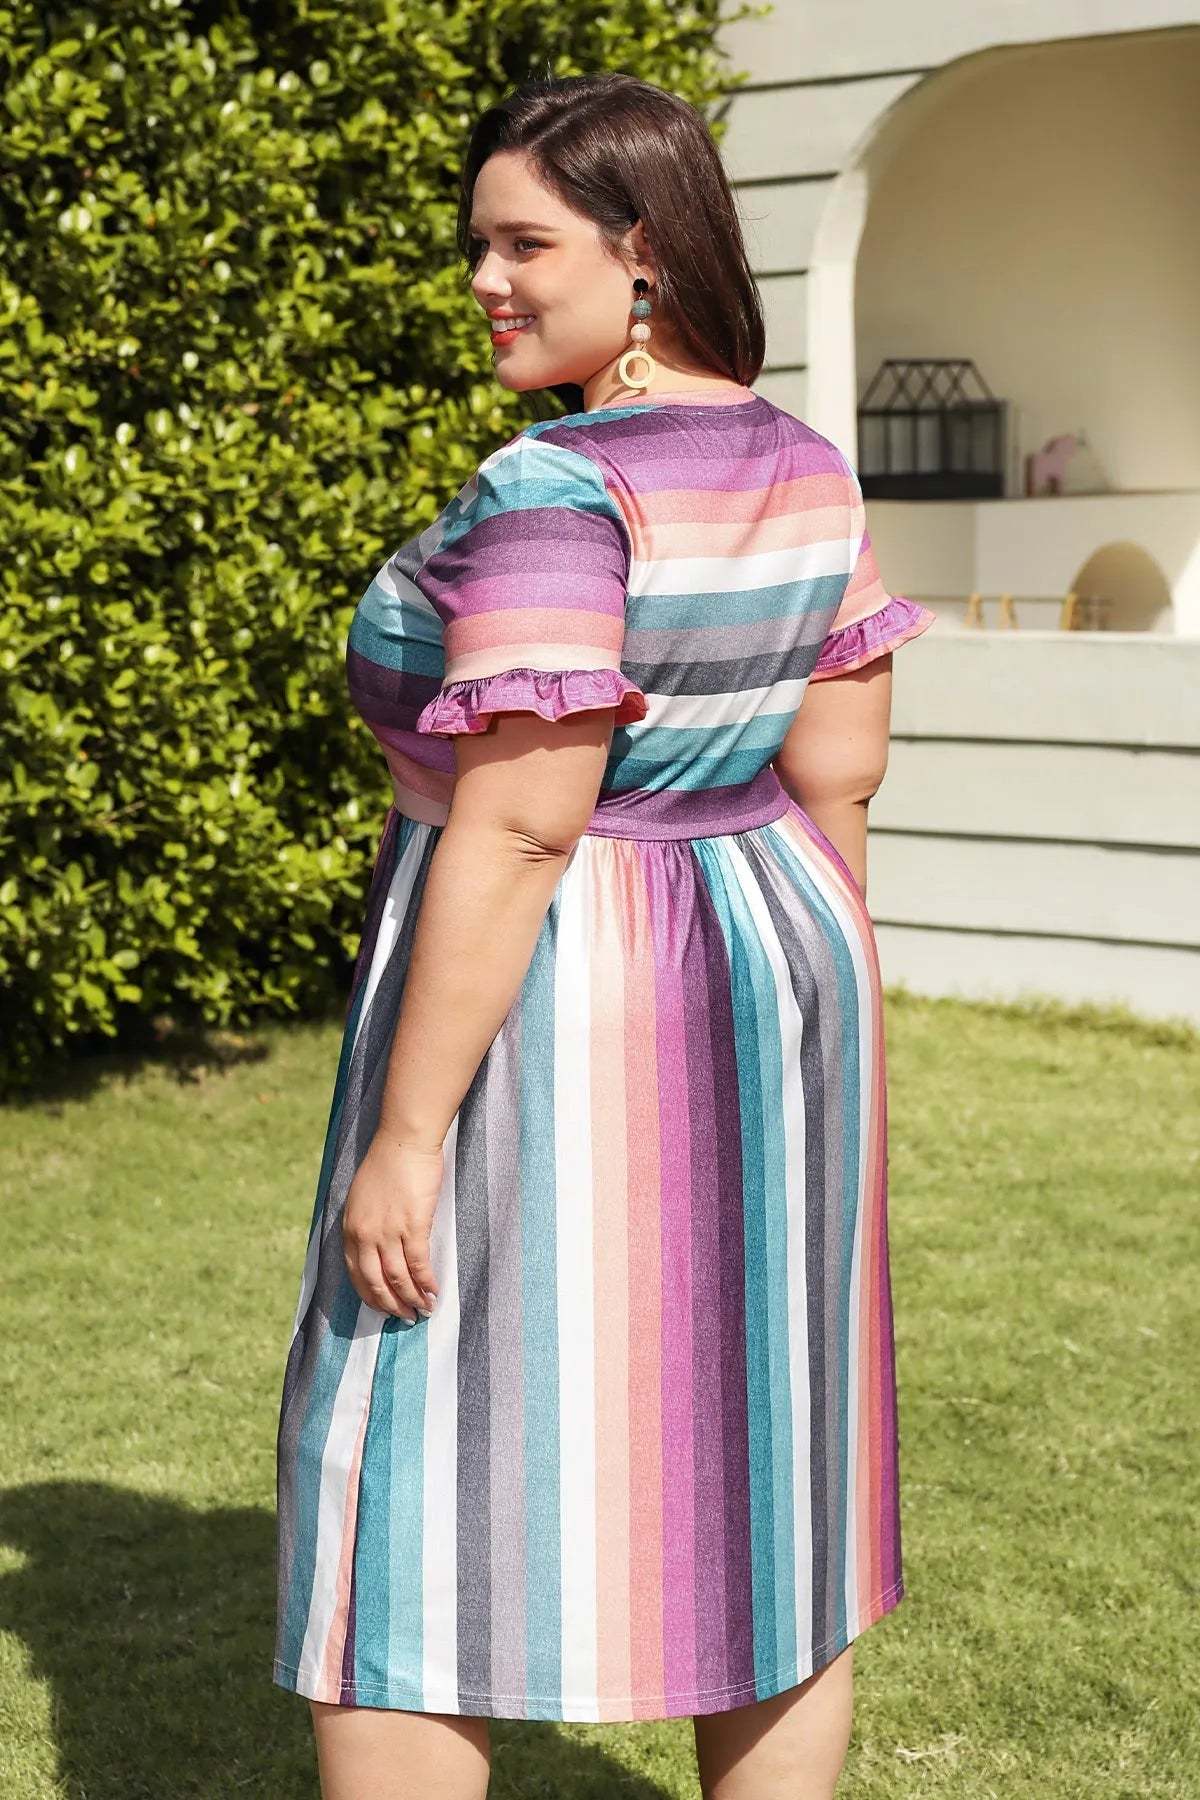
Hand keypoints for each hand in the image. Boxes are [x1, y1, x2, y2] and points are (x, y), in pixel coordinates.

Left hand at [341, 1135, 443, 1322]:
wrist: (404, 1140)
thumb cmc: (388, 1162)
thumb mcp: (363, 1196)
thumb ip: (366, 1224)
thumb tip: (377, 1248)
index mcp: (351, 1228)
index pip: (356, 1274)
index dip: (371, 1296)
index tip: (383, 1307)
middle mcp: (365, 1234)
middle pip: (375, 1282)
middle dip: (391, 1305)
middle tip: (405, 1318)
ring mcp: (388, 1231)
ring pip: (398, 1278)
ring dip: (411, 1299)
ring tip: (423, 1311)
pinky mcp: (412, 1226)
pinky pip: (419, 1264)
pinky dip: (426, 1282)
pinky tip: (434, 1293)